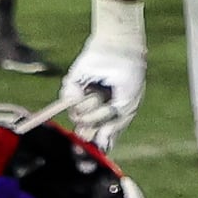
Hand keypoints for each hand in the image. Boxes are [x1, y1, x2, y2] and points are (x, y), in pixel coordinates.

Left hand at [62, 0, 146, 144]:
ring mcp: (81, 100)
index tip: (97, 147)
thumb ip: (115, 126)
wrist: (118, 50)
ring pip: (78, 116)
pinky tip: (88, 88)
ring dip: (91, 106)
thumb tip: (101, 145)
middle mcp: (93, 111)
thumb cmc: (129, 78)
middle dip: (93, 121)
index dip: (96, 143)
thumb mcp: (128, 105)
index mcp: (109, 118)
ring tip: (100, 92)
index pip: (100, 138)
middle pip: (87, 130)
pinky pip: (68, 100)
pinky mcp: (71, 87)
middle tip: (102, 108)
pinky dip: (78, 96)